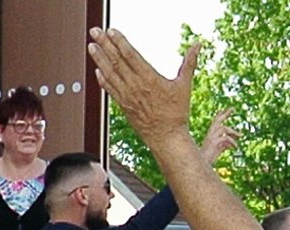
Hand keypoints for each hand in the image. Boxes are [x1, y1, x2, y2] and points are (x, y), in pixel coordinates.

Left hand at [88, 28, 196, 147]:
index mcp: (149, 79)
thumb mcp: (184, 85)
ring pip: (110, 74)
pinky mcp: (124, 106)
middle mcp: (135, 87)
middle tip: (95, 31)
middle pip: (116, 62)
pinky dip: (103, 79)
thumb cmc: (177, 113)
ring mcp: (127, 97)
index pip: (131, 56)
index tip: (111, 31)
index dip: (120, 42)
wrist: (167, 138)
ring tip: (91, 46)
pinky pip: (110, 90)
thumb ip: (189, 63)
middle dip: (104, 45)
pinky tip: (97, 70)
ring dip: (99, 59)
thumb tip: (198, 44)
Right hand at [201, 108, 238, 165]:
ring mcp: (211, 138)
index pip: (216, 122)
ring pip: (223, 128)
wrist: (202, 165)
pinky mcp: (214, 143)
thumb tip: (232, 143)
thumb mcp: (218, 149)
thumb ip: (225, 145)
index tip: (228, 109)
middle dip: (225, 114)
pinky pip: (225, 138)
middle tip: (233, 108)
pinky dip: (232, 142)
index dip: (221, 115)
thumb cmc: (208, 158)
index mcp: (210, 134)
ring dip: (233, 132)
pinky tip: (235, 147)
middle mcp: (210, 134)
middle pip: (218, 120)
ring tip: (240, 136)